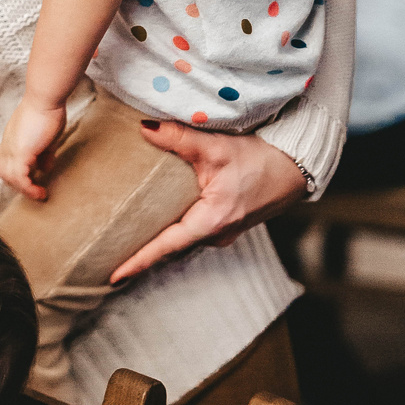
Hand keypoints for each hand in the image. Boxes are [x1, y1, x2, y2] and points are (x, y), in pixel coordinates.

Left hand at [0, 96, 67, 199]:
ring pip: (10, 177)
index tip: (31, 179)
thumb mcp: (47, 137)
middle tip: (34, 189)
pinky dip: (29, 188)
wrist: (45, 98)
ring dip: (24, 189)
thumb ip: (44, 153)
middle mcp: (7, 145)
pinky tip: (40, 192)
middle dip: (18, 184)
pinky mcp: (20, 152)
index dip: (16, 173)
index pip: (6, 161)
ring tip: (38, 194)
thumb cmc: (48, 110)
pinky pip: (21, 178)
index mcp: (11, 139)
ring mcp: (12, 149)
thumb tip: (45, 168)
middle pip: (4, 171)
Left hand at [108, 123, 308, 283]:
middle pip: (171, 249)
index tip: (113, 276)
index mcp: (211, 221)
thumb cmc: (261, 159)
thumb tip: (144, 128)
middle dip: (141, 255)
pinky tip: (158, 221)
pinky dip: (173, 232)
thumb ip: (179, 138)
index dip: (138, 260)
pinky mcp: (226, 224)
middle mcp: (216, 234)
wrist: (296, 166)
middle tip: (108, 260)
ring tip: (126, 242)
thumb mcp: (217, 147)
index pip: (167, 246)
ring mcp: (222, 232)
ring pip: (182, 241)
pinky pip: (193, 233)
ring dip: (158, 243)